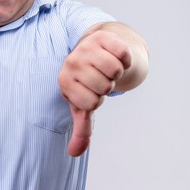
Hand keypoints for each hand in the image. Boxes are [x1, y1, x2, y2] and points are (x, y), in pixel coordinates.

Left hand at [58, 30, 131, 156]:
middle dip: (107, 85)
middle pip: (104, 86)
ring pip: (114, 70)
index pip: (91, 103)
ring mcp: (85, 47)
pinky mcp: (102, 36)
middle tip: (100, 78)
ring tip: (106, 68)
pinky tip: (115, 55)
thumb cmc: (88, 83)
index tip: (90, 91)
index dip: (97, 100)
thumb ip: (80, 129)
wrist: (97, 51)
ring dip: (117, 71)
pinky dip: (125, 58)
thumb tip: (74, 153)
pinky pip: (123, 53)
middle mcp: (71, 62)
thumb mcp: (83, 105)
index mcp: (64, 81)